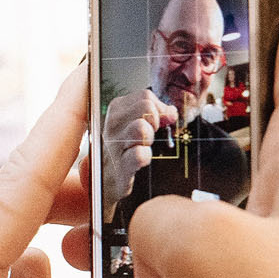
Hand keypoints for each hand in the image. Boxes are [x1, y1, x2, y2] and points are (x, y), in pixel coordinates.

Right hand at [100, 88, 174, 215]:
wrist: (106, 181)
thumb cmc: (125, 149)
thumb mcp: (136, 123)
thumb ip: (155, 112)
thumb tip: (172, 112)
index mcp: (116, 109)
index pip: (145, 96)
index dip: (159, 109)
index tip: (159, 122)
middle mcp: (112, 124)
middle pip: (146, 106)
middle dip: (156, 120)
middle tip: (151, 135)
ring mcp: (114, 146)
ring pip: (142, 127)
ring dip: (150, 138)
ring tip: (145, 146)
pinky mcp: (120, 167)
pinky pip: (139, 154)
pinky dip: (146, 156)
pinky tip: (143, 160)